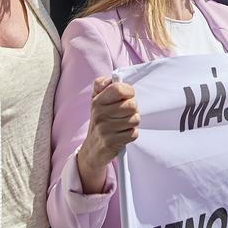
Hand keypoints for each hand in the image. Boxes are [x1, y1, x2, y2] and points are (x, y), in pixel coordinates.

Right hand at [76, 77, 139, 192]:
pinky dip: (131, 134)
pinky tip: (122, 135)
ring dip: (132, 123)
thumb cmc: (100, 121)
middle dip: (132, 110)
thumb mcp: (96, 100)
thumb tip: (113, 78)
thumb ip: (102, 85)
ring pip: (135, 119)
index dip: (128, 92)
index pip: (119, 89)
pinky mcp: (111, 142)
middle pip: (131, 105)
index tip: (127, 97)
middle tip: (124, 114)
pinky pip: (133, 133)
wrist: (92, 149)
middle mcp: (99, 113)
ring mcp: (105, 128)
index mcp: (97, 101)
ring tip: (123, 125)